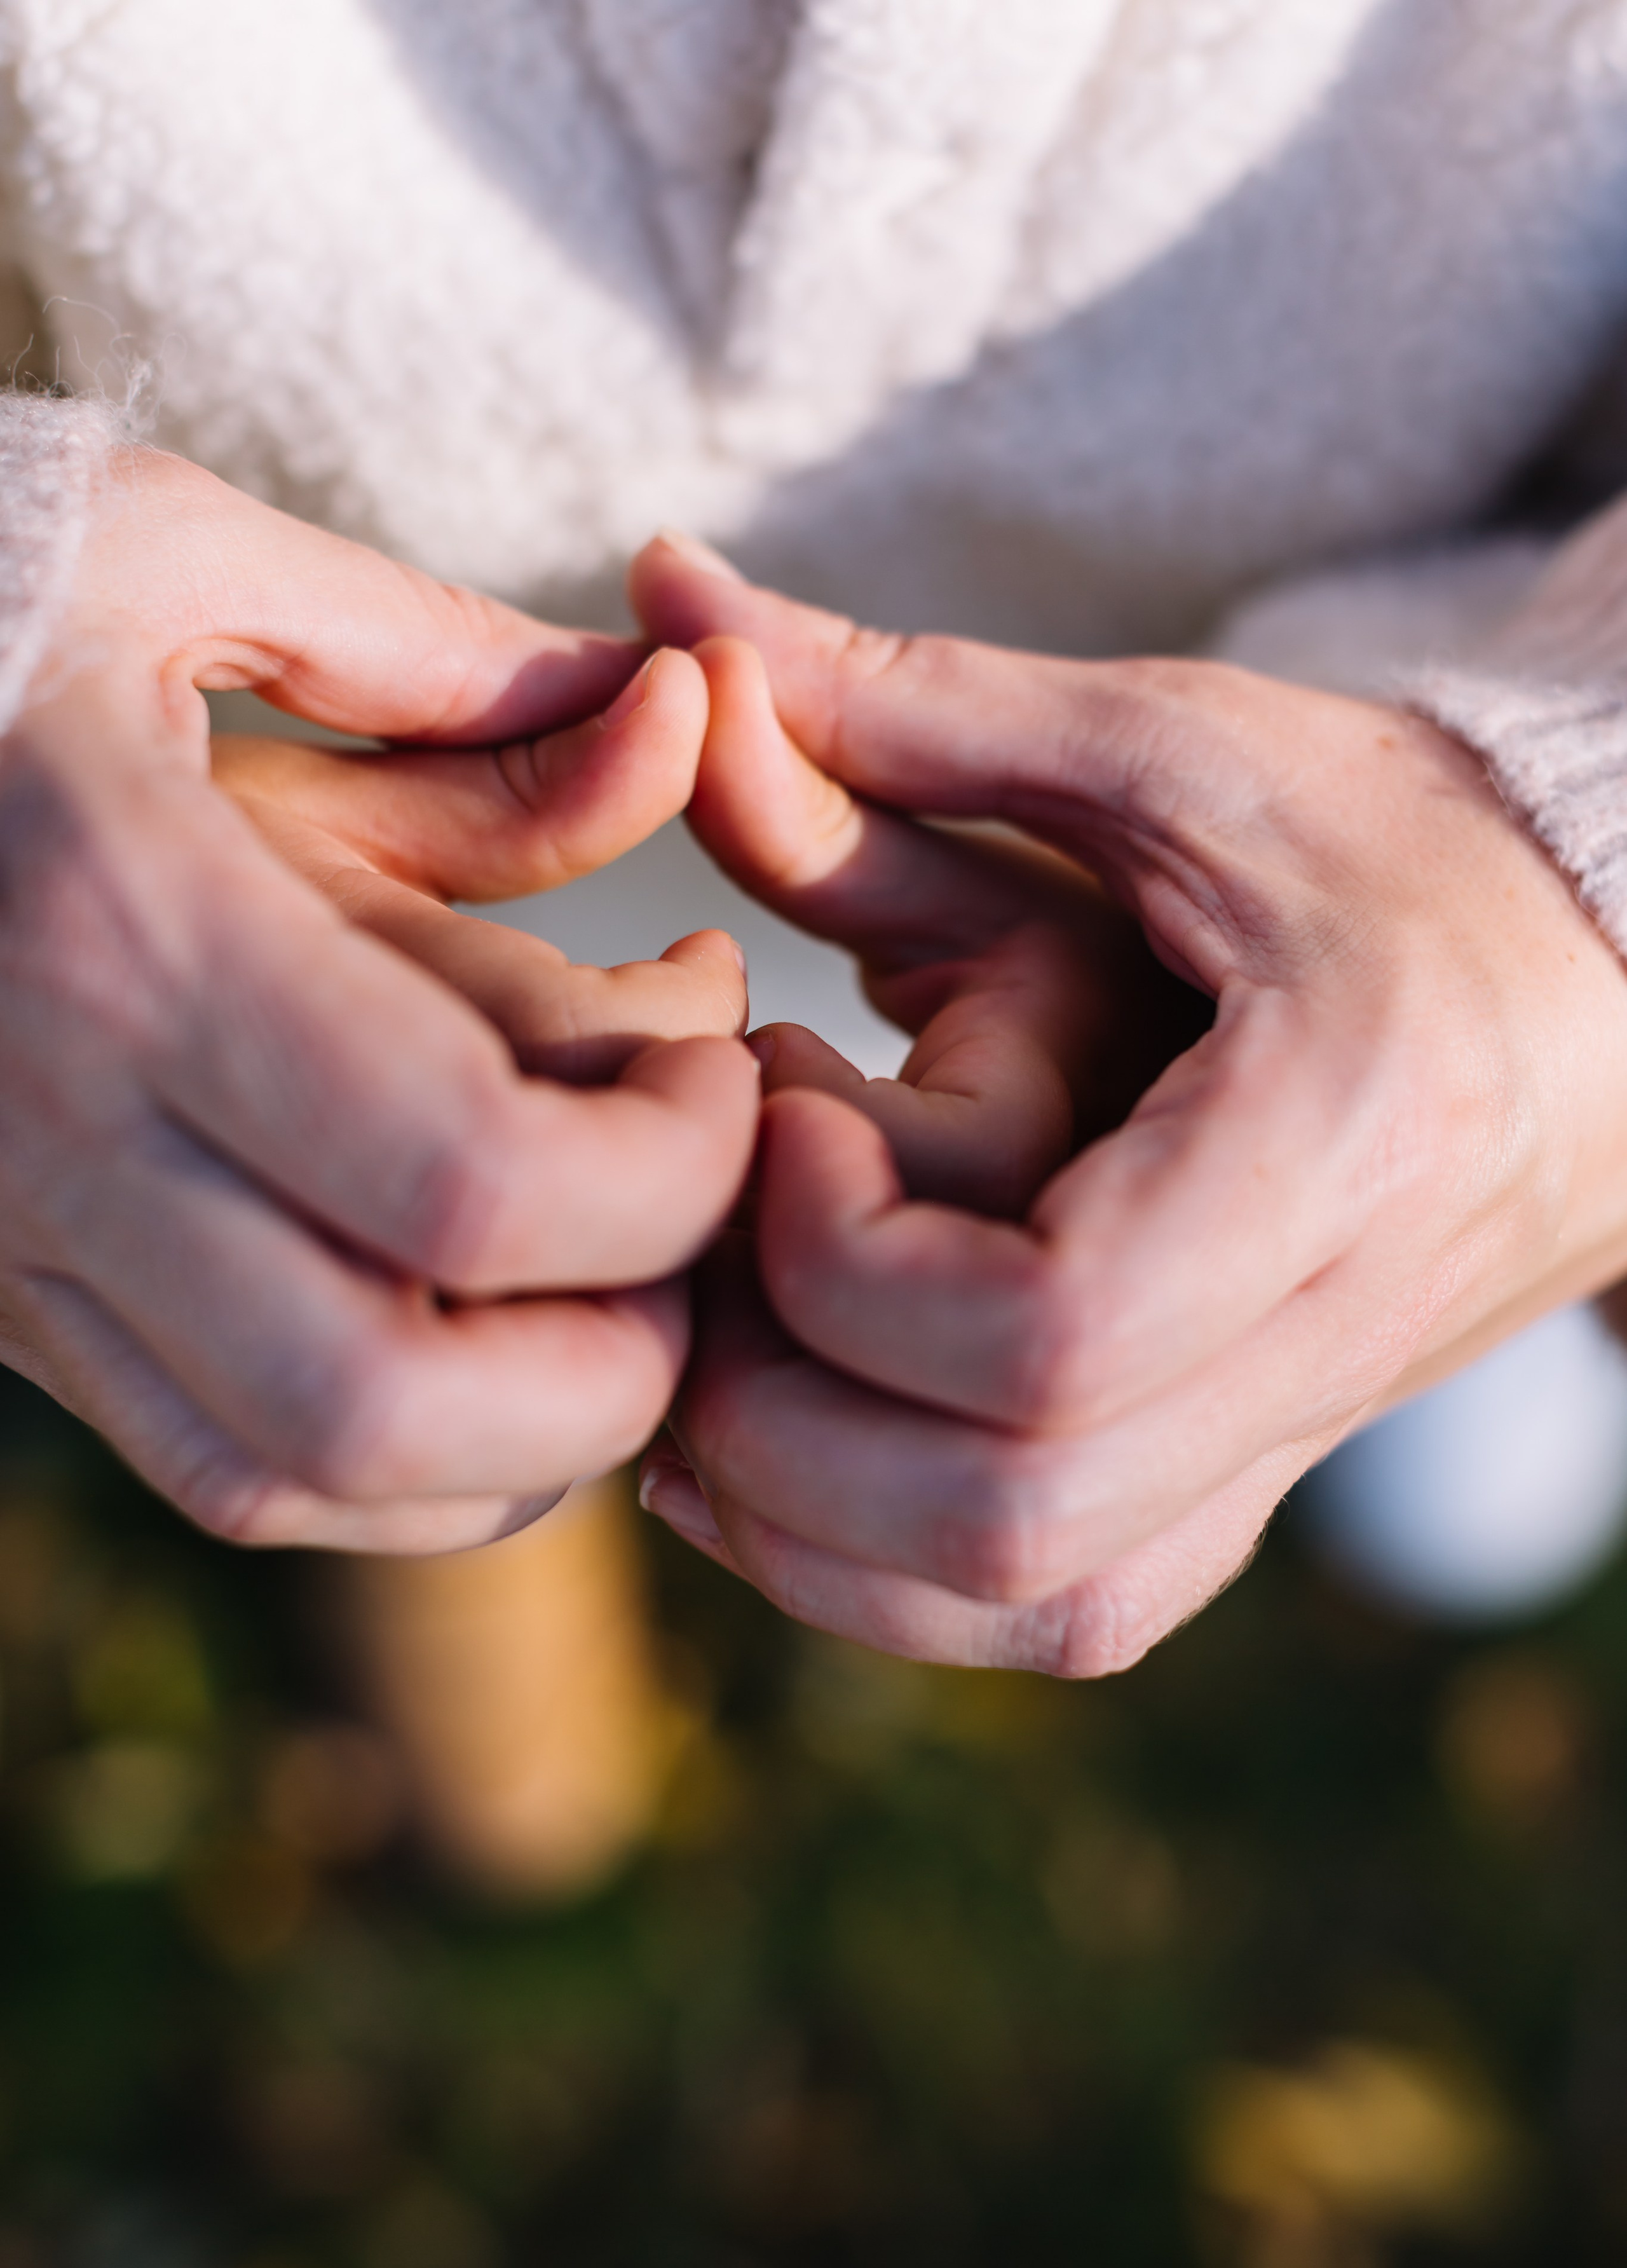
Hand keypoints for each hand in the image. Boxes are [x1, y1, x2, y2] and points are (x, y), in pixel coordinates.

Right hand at [0, 454, 757, 1551]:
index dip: (672, 1168)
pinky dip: (405, 1465)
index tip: (726, 1057)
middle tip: (696, 1216)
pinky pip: (222, 1470)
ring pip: (301, 1480)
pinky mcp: (0, 1298)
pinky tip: (498, 1346)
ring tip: (620, 1285)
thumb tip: (672, 722)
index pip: (467, 1177)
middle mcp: (53, 1129)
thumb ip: (445, 671)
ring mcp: (8, 1243)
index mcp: (124, 924)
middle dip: (619, 1359)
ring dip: (523, 1440)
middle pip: (391, 1400)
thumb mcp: (169, 561)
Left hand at [629, 537, 1626, 1672]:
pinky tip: (778, 1458)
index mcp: (1336, 1142)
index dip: (848, 1264)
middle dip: (782, 1420)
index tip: (775, 1106)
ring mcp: (1294, 1433)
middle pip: (1013, 1515)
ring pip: (1031, 1602)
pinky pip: (1064, 1608)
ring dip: (811, 1527)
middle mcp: (1329, 1334)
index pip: (1055, 1335)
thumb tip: (661, 593)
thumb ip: (913, 704)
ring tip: (694, 1368)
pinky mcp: (1256, 1470)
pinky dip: (895, 1574)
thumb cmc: (1397, 833)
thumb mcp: (1172, 746)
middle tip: (691, 1254)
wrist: (1609, 977)